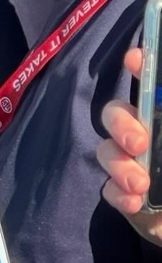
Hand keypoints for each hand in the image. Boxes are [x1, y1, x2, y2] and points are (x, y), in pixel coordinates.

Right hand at [97, 48, 161, 244]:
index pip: (155, 85)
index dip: (143, 66)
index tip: (135, 59)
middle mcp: (154, 137)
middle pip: (117, 113)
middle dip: (120, 123)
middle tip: (138, 143)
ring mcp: (138, 167)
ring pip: (107, 150)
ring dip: (117, 163)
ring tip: (140, 184)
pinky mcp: (130, 199)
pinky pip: (109, 189)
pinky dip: (118, 194)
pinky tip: (135, 203)